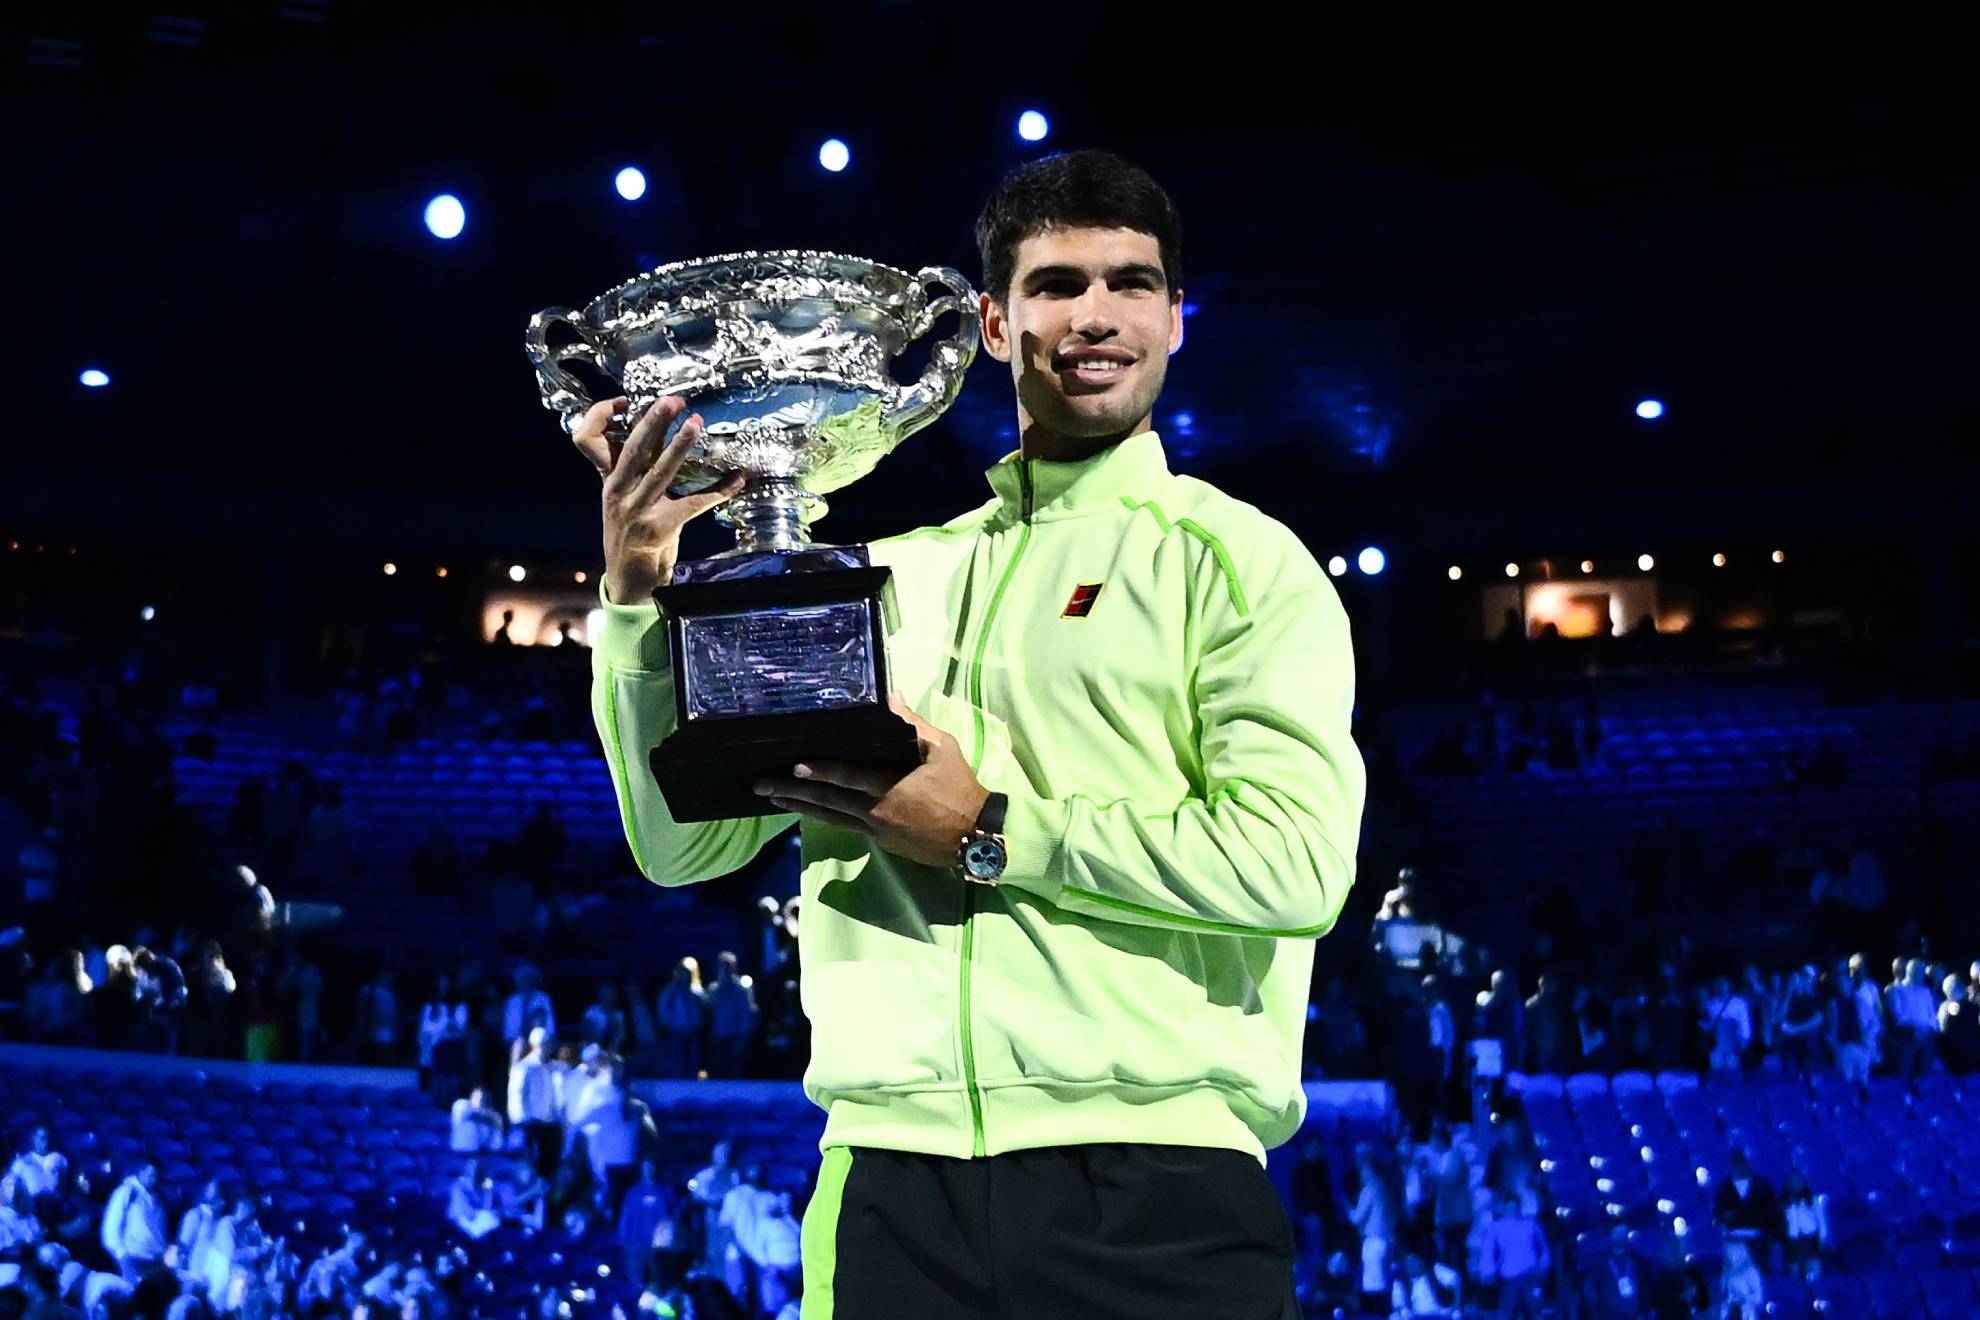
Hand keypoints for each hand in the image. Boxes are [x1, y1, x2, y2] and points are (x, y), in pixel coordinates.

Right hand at [571, 395, 745, 603]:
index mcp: (608, 479)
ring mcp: (636, 511)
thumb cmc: (633, 530)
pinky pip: (693, 504)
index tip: (625, 400)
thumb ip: (634, 468)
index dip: (601, 415)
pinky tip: (737, 480)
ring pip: (659, 472)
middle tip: (673, 400)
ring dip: (679, 446)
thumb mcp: (624, 496)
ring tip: (696, 424)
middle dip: (653, 421)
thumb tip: (659, 431)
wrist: (630, 577)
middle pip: (632, 449)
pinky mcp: (658, 529)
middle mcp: (617, 492)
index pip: (587, 440)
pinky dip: (718, 491)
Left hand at [754, 693, 989, 867]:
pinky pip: (845, 826)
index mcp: (891, 787)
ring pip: (830, 816)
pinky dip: (823, 817)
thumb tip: (892, 696)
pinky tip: (807, 811)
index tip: (793, 766)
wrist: (975, 837)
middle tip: (761, 786)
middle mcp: (877, 811)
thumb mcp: (943, 749)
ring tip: (773, 800)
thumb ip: (914, 724)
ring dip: (799, 807)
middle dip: (792, 792)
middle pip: (827, 800)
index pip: (847, 777)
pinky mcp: (880, 842)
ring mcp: (876, 830)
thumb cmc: (960, 788)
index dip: (819, 771)